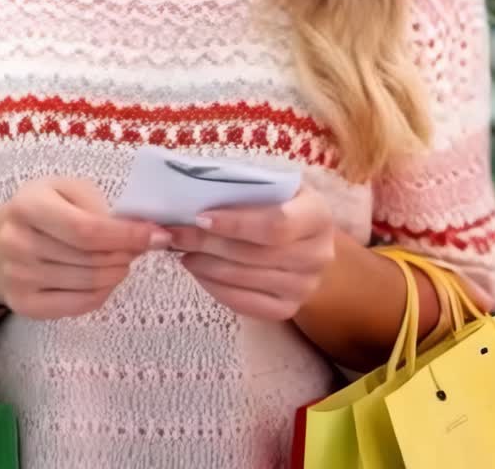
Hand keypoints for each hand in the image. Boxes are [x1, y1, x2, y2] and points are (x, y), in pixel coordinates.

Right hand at [0, 178, 171, 319]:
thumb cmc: (44, 208)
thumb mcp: (67, 189)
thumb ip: (98, 205)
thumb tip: (139, 230)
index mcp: (28, 206)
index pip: (86, 229)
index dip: (126, 235)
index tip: (156, 235)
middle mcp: (17, 243)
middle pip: (90, 259)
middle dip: (126, 253)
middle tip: (142, 246)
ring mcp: (17, 277)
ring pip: (88, 284)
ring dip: (117, 272)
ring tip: (124, 259)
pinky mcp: (23, 304)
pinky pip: (78, 305)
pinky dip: (103, 293)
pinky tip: (108, 278)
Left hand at [170, 188, 334, 321]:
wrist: (308, 243)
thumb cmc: (283, 204)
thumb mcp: (276, 185)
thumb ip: (246, 185)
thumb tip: (195, 188)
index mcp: (317, 215)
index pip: (276, 224)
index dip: (236, 223)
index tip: (200, 216)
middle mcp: (318, 255)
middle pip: (255, 254)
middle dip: (208, 243)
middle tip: (176, 233)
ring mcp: (305, 287)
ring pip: (246, 279)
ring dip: (206, 265)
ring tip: (182, 251)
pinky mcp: (289, 309)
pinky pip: (246, 304)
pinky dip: (216, 288)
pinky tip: (199, 271)